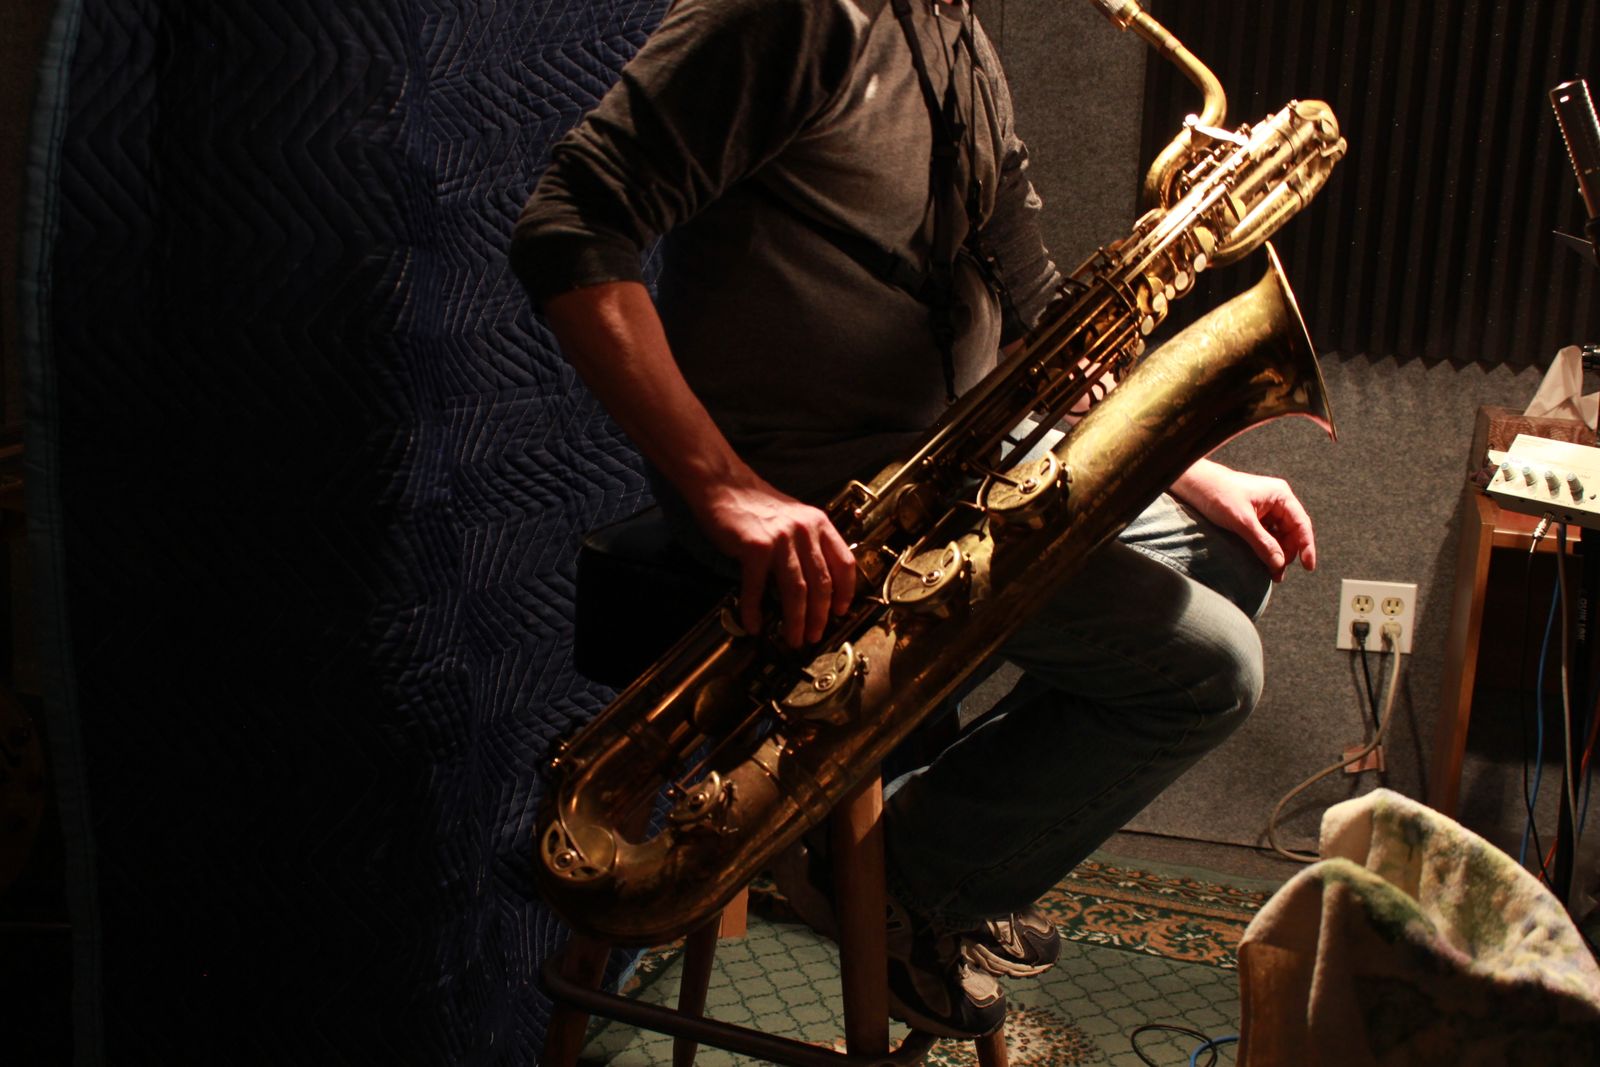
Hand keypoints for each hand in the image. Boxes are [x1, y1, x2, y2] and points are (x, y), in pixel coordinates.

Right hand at [692, 479, 857, 647]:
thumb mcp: (795, 517)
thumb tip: (815, 581)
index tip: (840, 611)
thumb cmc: (756, 503)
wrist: (724, 484)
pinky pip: (757, 588)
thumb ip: (808, 542)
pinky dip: (754, 610)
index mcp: (819, 524)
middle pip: (822, 584)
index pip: (845, 563)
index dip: (846, 592)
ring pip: (797, 591)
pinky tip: (754, 624)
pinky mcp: (755, 548)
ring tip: (793, 638)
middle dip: (820, 616)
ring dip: (796, 621)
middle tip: (815, 635)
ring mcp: (781, 540)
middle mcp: (805, 531)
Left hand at [1171, 459, 1315, 580]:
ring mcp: (1265, 510)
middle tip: (1276, 575)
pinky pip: (1266, 536)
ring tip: (1269, 572)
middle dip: (1286, 554)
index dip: (1306, 546)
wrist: (1194, 485)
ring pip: (1278, 537)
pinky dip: (1265, 549)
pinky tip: (1261, 562)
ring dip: (1275, 554)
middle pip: (1291, 533)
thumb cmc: (1218, 495)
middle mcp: (1277, 502)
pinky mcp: (1253, 517)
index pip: (1301, 524)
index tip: (1308, 567)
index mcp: (1280, 496)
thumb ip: (1262, 542)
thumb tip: (1279, 564)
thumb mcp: (1242, 521)